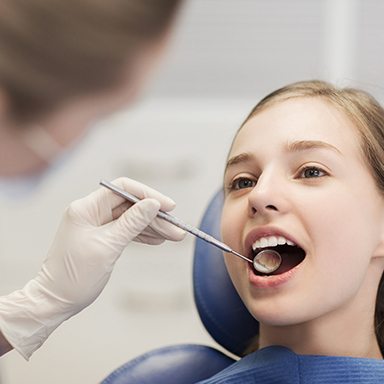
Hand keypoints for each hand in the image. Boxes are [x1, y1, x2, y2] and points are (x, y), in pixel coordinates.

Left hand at [0, 177, 184, 358]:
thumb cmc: (75, 276)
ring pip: (131, 219)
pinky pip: (125, 230)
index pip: (123, 189)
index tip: (169, 207)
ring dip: (152, 227)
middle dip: (154, 216)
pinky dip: (141, 234)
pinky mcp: (100, 237)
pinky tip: (157, 240)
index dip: (148, 195)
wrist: (55, 301)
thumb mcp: (108, 247)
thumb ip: (132, 223)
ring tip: (173, 236)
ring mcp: (95, 224)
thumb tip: (153, 203)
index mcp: (86, 208)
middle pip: (130, 205)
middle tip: (176, 229)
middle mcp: (90, 212)